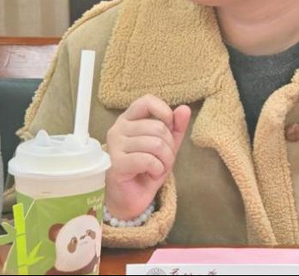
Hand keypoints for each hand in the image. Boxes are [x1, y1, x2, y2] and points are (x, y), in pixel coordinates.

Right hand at [104, 94, 190, 219]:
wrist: (132, 197)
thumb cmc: (147, 169)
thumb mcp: (166, 146)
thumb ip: (176, 127)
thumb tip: (184, 109)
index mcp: (128, 119)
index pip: (147, 101)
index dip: (164, 112)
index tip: (169, 129)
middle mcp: (118, 129)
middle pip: (157, 127)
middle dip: (169, 147)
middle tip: (164, 160)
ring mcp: (114, 146)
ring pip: (155, 144)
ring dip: (165, 160)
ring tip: (158, 168)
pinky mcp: (116, 163)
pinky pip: (148, 160)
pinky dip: (157, 169)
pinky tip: (151, 175)